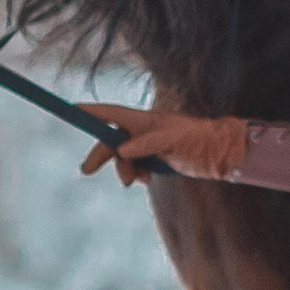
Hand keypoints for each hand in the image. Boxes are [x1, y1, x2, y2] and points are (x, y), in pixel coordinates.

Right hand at [79, 106, 251, 183]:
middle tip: (86, 170)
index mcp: (143, 121)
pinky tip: (147, 178)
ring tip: (137, 180)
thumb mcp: (171, 140)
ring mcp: (147, 146)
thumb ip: (145, 144)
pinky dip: (136, 175)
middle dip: (100, 155)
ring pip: (123, 159)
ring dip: (124, 170)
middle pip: (112, 141)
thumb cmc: (196, 139)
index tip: (72, 109)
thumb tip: (122, 151)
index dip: (91, 112)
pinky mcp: (154, 159)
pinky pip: (135, 168)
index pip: (111, 114)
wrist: (217, 153)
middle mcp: (142, 131)